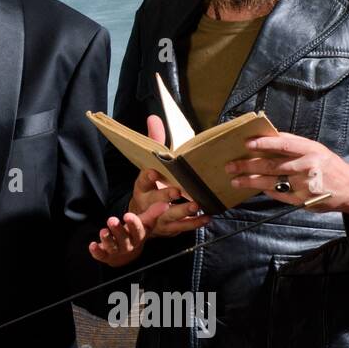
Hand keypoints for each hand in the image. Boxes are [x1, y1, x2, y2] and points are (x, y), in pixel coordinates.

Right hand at [88, 115, 210, 267]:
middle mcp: (147, 203)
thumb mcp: (151, 165)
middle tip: (176, 191)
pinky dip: (194, 223)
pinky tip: (206, 217)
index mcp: (142, 186)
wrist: (143, 219)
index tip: (153, 172)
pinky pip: (182, 227)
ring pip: (168, 216)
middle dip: (164, 195)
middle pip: (154, 200)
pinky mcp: (170, 228)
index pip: (142, 180)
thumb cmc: (152, 187)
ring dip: (181, 211)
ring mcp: (158, 218)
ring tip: (195, 205)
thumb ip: (155, 143)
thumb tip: (153, 118)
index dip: (147, 177)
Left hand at [225, 132, 348, 217]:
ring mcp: (304, 185)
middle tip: (230, 165)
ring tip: (235, 180)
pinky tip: (253, 188)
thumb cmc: (327, 164)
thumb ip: (292, 144)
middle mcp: (308, 167)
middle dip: (248, 165)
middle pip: (272, 165)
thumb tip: (264, 137)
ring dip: (250, 181)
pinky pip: (278, 195)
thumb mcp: (315, 149)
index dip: (264, 143)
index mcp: (311, 150)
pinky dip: (265, 190)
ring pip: (271, 182)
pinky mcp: (302, 200)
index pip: (284, 144)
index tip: (246, 143)